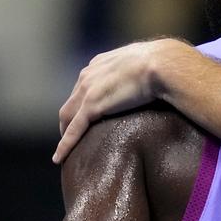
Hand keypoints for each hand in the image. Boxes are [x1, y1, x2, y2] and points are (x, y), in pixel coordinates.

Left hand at [54, 38, 186, 163]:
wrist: (161, 63)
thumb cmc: (160, 62)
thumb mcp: (142, 63)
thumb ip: (136, 71)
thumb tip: (149, 79)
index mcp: (99, 64)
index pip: (84, 86)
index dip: (81, 102)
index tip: (84, 115)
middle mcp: (88, 76)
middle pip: (72, 102)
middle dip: (69, 118)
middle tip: (72, 135)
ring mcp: (88, 91)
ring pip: (68, 117)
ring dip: (65, 133)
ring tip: (66, 149)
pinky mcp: (92, 106)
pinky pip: (74, 130)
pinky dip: (66, 145)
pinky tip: (60, 158)